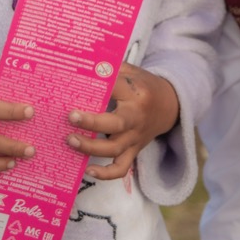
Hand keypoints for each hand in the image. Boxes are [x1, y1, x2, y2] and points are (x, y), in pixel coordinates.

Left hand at [66, 63, 179, 179]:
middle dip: (92, 122)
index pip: (116, 89)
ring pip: (114, 148)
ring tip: (70, 140)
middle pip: (116, 124)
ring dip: (91, 148)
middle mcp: (137, 117)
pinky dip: (105, 174)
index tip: (76, 83)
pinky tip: (87, 170)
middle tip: (70, 116)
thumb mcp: (131, 71)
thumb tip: (83, 66)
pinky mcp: (134, 151)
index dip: (98, 86)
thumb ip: (110, 69)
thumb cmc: (143, 86)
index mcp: (136, 93)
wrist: (170, 106)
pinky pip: (122, 167)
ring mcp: (135, 137)